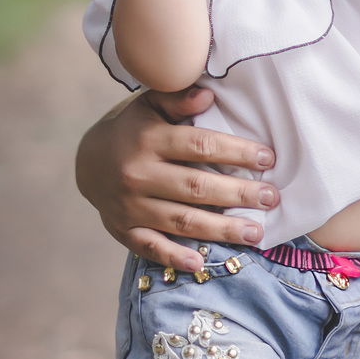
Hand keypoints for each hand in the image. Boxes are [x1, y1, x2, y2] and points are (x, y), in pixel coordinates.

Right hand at [75, 89, 278, 271]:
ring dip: (221, 229)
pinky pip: (150, 246)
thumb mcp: (150, 105)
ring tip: (256, 232)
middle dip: (238, 194)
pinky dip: (174, 257)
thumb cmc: (134, 129)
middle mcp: (138, 174)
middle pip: (196, 187)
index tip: (268, 159)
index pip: (200, 146)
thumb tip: (209, 95)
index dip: (236, 153)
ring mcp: (129, 206)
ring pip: (181, 220)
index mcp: (148, 140)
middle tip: (271, 198)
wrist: (88, 161)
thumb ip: (177, 99)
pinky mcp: (123, 230)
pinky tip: (201, 264)